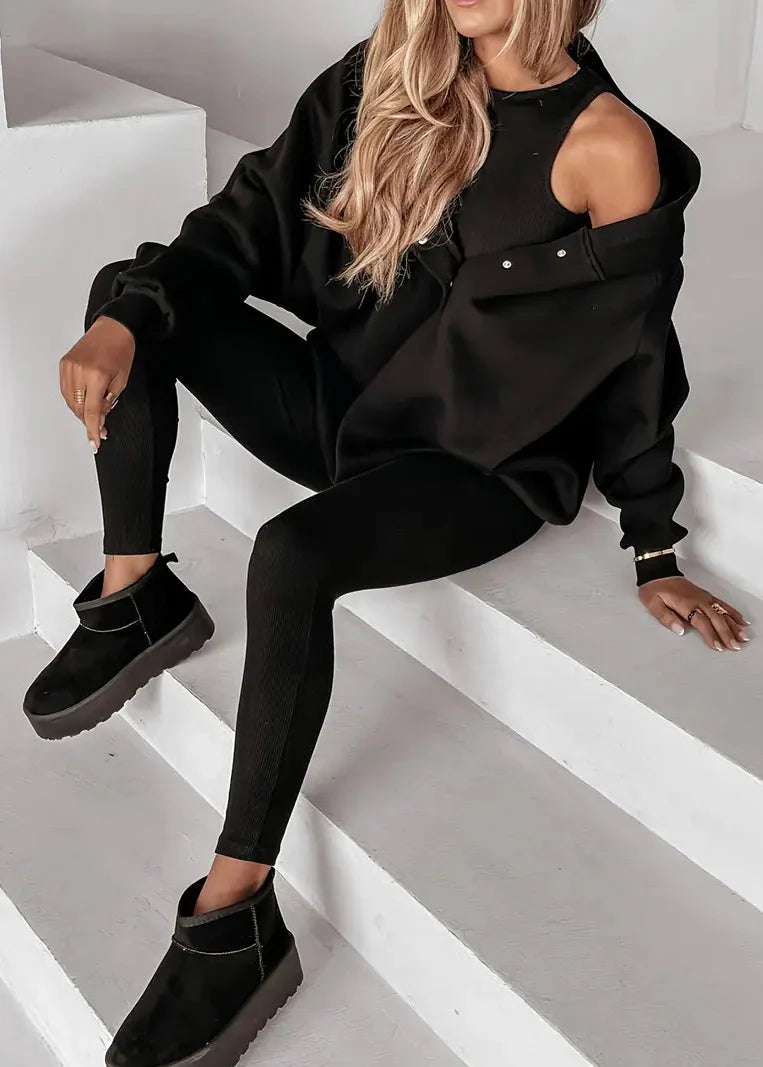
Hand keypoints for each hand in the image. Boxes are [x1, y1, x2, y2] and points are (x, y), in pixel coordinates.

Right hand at [59, 315, 135, 452]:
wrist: (113, 327)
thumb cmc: (121, 350)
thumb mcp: (121, 381)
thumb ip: (108, 402)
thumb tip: (98, 419)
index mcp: (96, 376)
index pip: (91, 411)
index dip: (93, 430)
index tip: (95, 443)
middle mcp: (79, 371)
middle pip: (78, 408)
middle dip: (89, 421)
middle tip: (101, 429)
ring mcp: (68, 367)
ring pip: (70, 401)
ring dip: (81, 411)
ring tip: (95, 413)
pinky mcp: (64, 364)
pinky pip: (66, 389)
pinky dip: (74, 399)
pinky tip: (85, 401)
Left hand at [638, 576, 750, 650]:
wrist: (658, 572)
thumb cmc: (655, 589)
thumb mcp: (653, 604)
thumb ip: (666, 618)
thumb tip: (679, 630)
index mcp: (685, 604)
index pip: (702, 623)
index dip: (711, 635)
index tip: (718, 646)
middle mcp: (698, 600)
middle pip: (716, 619)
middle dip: (727, 634)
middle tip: (735, 647)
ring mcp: (704, 597)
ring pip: (723, 612)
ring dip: (734, 625)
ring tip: (743, 637)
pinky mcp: (706, 596)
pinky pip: (723, 604)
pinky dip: (733, 613)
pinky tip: (741, 620)